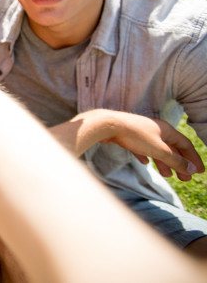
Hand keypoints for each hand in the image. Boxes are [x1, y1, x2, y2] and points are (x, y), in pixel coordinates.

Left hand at [80, 110, 203, 180]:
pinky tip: (145, 163)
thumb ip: (175, 160)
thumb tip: (191, 169)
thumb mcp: (158, 150)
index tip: (199, 172)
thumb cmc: (133, 135)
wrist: (106, 125)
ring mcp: (142, 133)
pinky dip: (147, 156)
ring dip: (164, 162)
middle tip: (185, 178)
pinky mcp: (129, 137)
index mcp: (166, 130)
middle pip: (172, 148)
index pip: (185, 145)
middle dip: (179, 164)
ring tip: (167, 175)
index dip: (193, 159)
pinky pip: (142, 148)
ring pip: (157, 149)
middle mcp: (156, 129)